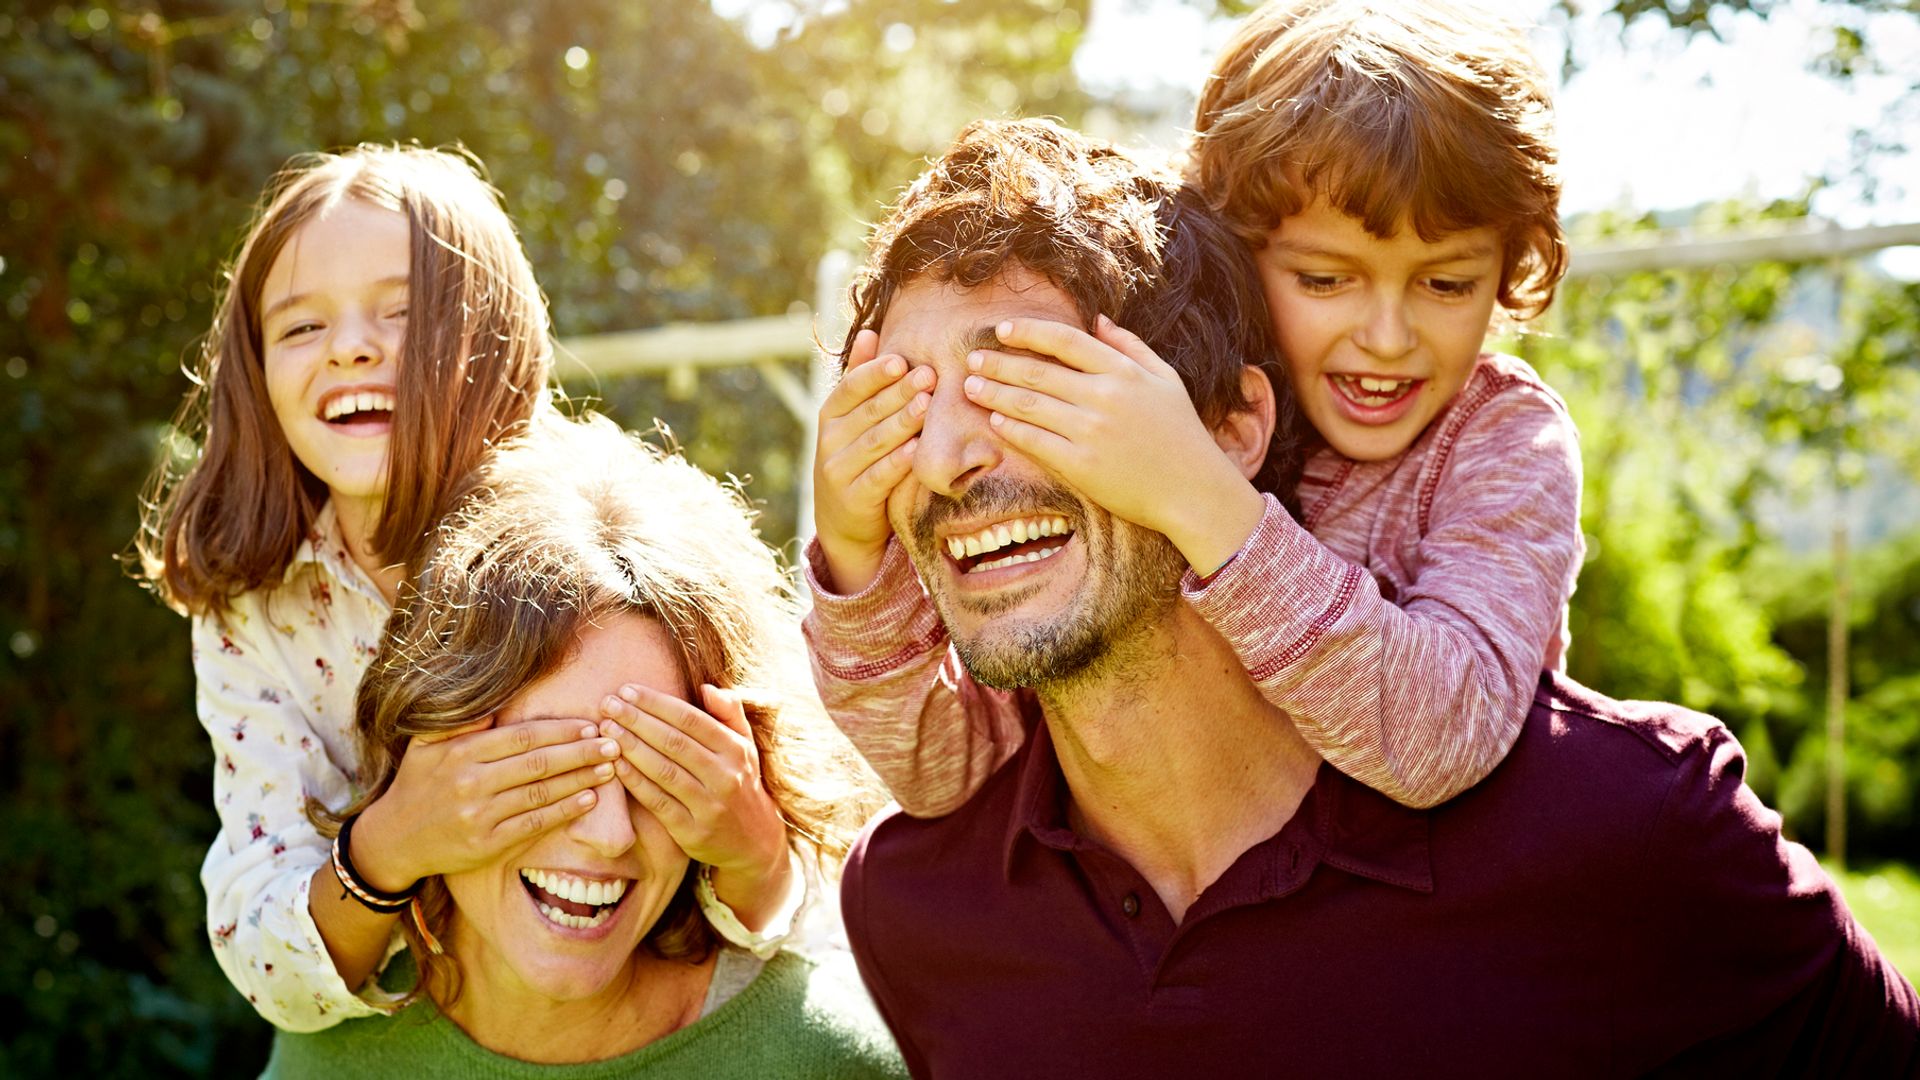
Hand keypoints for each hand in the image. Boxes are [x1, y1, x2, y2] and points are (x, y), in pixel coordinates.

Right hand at [352, 717, 620, 891]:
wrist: (393, 838)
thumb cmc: (418, 783)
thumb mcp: (426, 744)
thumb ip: (458, 720)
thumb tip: (494, 697)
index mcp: (461, 752)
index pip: (522, 737)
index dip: (560, 730)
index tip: (590, 725)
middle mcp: (471, 782)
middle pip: (538, 763)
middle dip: (580, 753)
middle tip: (613, 743)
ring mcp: (479, 815)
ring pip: (540, 793)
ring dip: (580, 780)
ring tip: (610, 768)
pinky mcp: (486, 844)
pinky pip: (533, 824)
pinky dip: (564, 812)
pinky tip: (588, 800)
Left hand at [598, 683, 794, 930]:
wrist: (754, 840)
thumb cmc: (740, 781)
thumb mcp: (745, 745)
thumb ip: (729, 712)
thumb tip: (705, 688)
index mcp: (736, 750)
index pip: (691, 719)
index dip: (657, 703)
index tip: (628, 690)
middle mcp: (725, 777)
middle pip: (674, 743)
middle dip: (637, 720)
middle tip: (608, 704)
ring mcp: (709, 806)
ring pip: (664, 771)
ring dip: (632, 747)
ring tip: (607, 729)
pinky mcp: (692, 832)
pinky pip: (659, 802)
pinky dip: (636, 782)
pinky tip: (616, 764)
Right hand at [813, 327, 933, 592]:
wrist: (842, 520)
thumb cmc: (856, 457)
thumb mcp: (851, 419)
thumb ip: (860, 377)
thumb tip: (868, 331)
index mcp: (830, 414)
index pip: (851, 388)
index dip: (874, 374)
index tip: (901, 360)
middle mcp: (830, 440)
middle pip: (869, 412)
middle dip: (899, 393)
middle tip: (928, 376)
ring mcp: (839, 470)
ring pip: (875, 442)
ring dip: (902, 422)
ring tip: (927, 405)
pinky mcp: (854, 498)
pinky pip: (878, 477)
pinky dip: (897, 463)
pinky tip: (917, 450)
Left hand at [962, 315, 1264, 573]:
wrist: (1194, 490)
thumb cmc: (1181, 433)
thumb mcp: (1165, 379)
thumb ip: (1130, 346)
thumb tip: (1097, 319)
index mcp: (1123, 371)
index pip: (1064, 341)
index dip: (1028, 332)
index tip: (1001, 331)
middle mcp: (1105, 396)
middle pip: (1038, 371)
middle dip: (998, 363)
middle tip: (971, 359)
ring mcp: (1092, 432)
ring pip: (1030, 404)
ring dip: (995, 393)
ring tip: (971, 386)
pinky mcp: (1083, 466)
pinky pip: (1036, 442)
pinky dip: (1011, 428)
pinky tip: (994, 420)